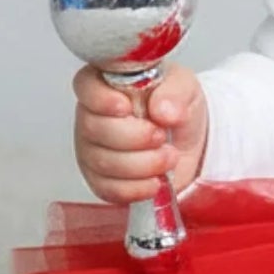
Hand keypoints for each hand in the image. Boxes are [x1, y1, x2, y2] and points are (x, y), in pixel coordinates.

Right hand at [72, 60, 209, 204]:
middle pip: (92, 128)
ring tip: (169, 156)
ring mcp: (93, 149)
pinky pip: (109, 189)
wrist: (187, 142)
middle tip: (161, 135)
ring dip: (143, 163)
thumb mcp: (184, 87)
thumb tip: (162, 109)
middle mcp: (93, 115)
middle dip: (134, 136)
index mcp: (107, 84)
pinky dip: (138, 187)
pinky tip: (157, 179)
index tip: (126, 107)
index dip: (101, 99)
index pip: (85, 85)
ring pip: (102, 161)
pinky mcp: (101, 180)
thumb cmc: (176, 107)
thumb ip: (175, 92)